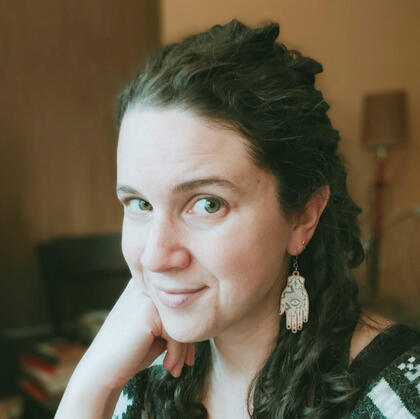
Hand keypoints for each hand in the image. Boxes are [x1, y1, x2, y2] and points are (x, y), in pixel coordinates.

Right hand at [75, 275, 194, 389]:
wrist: (103, 368)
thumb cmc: (133, 348)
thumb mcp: (158, 327)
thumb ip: (176, 315)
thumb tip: (208, 318)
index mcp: (148, 283)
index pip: (181, 298)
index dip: (188, 325)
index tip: (188, 351)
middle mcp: (146, 284)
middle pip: (184, 307)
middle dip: (188, 338)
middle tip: (187, 361)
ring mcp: (146, 295)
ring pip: (183, 320)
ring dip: (184, 348)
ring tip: (177, 366)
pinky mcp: (148, 311)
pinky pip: (177, 331)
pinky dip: (177, 353)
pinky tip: (168, 367)